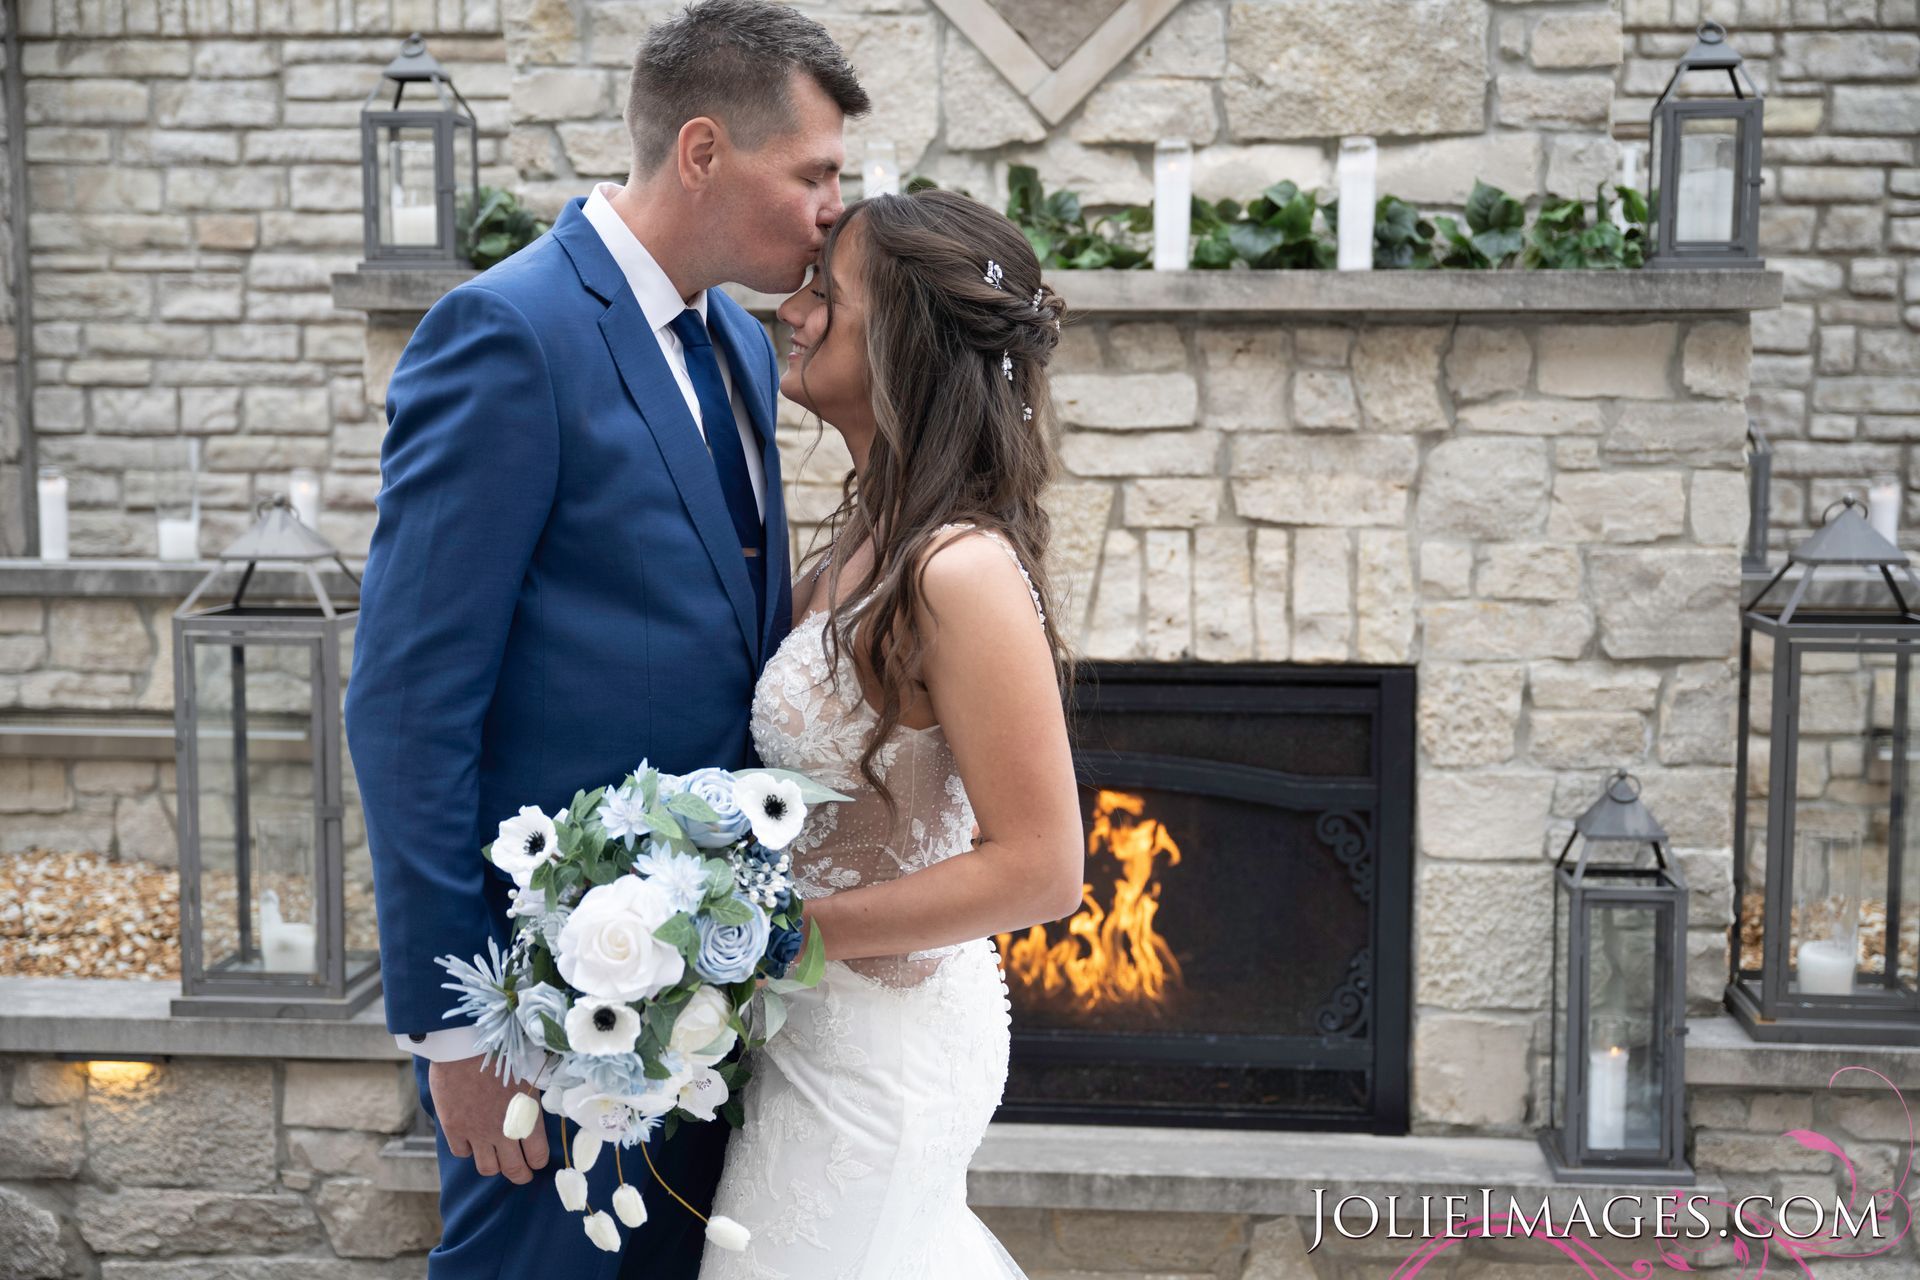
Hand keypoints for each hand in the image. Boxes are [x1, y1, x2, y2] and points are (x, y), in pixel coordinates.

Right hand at [429, 1055, 548, 1183]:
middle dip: (521, 1175)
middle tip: (522, 1173)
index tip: (536, 1160)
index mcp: (527, 1116)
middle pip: (514, 1170)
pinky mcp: (454, 1128)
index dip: (538, 1161)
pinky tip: (471, 1140)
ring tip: (496, 1160)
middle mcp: (504, 1130)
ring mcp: (477, 1132)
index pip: (538, 1155)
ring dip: (494, 1166)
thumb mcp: (528, 1074)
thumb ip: (532, 1099)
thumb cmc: (502, 1052)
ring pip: (487, 1168)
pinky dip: (468, 1149)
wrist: (465, 1045)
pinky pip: (462, 1153)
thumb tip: (536, 1110)